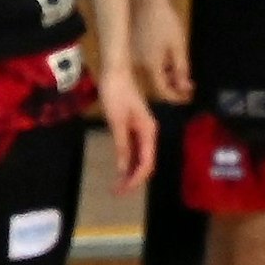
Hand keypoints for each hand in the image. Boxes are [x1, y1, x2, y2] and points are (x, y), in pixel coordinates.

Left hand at [99, 69, 157, 192]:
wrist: (115, 71)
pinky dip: (128, 161)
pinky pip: (135, 149)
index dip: (136, 179)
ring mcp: (142, 130)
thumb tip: (123, 168)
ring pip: (140, 157)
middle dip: (133, 179)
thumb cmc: (116, 93)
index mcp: (149, 131)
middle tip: (117, 192)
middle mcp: (149, 133)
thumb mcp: (116, 121)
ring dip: (130, 172)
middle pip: (145, 162)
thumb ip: (121, 145)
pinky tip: (120, 169)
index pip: (146, 162)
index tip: (122, 190)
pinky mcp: (134, 126)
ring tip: (118, 185)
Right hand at [132, 0, 192, 103]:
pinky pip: (143, 65)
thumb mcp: (178, 44)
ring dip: (164, 76)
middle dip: (172, 86)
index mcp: (150, 66)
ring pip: (149, 75)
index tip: (188, 94)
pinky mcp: (128, 50)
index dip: (176, 96)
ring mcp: (130, 58)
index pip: (163, 91)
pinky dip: (155, 67)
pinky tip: (164, 59)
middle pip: (155, 84)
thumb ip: (182, 68)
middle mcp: (136, 66)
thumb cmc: (164, 20)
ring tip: (178, 69)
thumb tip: (185, 87)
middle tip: (186, 82)